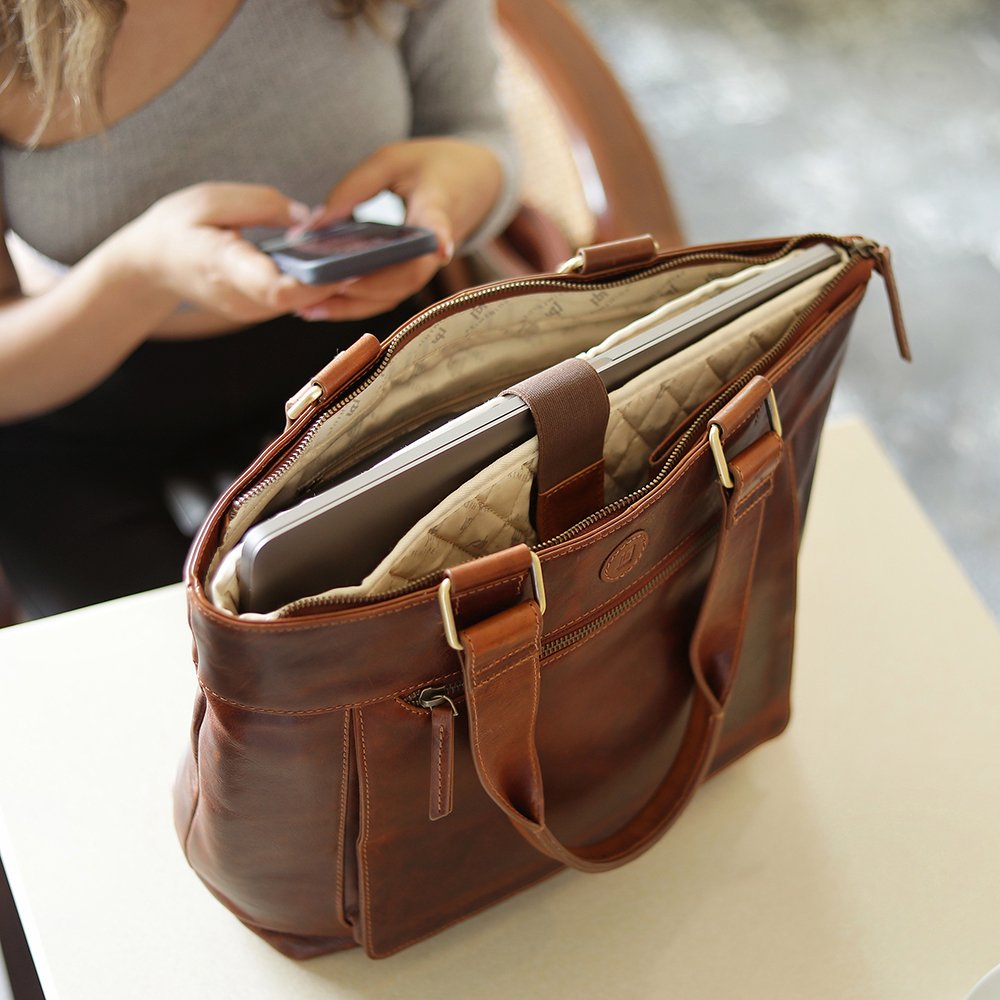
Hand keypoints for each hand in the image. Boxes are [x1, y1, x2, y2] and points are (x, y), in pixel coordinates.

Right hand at [122, 182, 355, 324]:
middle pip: (301, 298)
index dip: (317, 282)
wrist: (149, 266)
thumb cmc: (177, 226)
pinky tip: (337, 263)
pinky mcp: (258, 311)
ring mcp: (250, 310)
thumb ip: (264, 205)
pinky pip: (294, 300)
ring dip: (331, 284)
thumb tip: (310, 219)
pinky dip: (315, 284)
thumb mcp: (212, 198)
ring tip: (365, 257)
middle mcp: (242, 298)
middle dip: (338, 281)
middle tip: (377, 256)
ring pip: (302, 302)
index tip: (349, 265)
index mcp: (225, 266)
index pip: (277, 288)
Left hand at [296, 138, 502, 321]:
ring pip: (391, 296)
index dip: (440, 237)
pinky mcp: (410, 278)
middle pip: (405, 277)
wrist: (469, 185)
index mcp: (438, 207)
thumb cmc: (428, 167)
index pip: (440, 225)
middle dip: (363, 287)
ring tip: (306, 306)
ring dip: (349, 305)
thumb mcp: (391, 161)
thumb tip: (313, 226)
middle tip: (318, 289)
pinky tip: (318, 305)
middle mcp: (434, 249)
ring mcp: (423, 269)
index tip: (441, 249)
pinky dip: (351, 304)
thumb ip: (352, 188)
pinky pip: (383, 297)